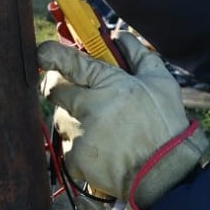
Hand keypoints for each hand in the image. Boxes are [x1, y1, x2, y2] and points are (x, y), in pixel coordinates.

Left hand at [38, 34, 209, 209]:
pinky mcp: (76, 158)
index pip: (69, 62)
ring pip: (60, 117)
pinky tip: (102, 148)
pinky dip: (80, 145)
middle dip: (59, 86)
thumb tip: (119, 35)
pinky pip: (67, 145)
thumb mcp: (161, 82)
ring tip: (99, 127)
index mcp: (109, 84)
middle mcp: (90, 107)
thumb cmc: (166, 125)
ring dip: (73, 117)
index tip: (42, 52)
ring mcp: (81, 134)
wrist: (166, 173)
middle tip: (75, 92)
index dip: (50, 54)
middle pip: (53, 88)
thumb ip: (138, 55)